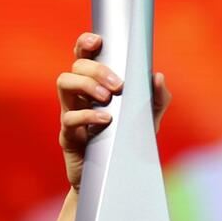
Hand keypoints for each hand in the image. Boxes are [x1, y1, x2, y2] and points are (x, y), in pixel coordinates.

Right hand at [57, 32, 171, 190]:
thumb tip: (157, 76)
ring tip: (108, 97)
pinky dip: (88, 115)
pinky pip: (69, 118)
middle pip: (75, 66)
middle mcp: (79, 96)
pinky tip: (106, 119)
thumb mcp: (148, 119)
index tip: (98, 41)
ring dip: (86, 84)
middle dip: (96, 69)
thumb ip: (157, 98)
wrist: (115, 179)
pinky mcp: (69, 136)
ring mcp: (71, 114)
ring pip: (63, 83)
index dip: (85, 43)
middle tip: (117, 84)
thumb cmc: (128, 142)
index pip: (84, 56)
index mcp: (95, 86)